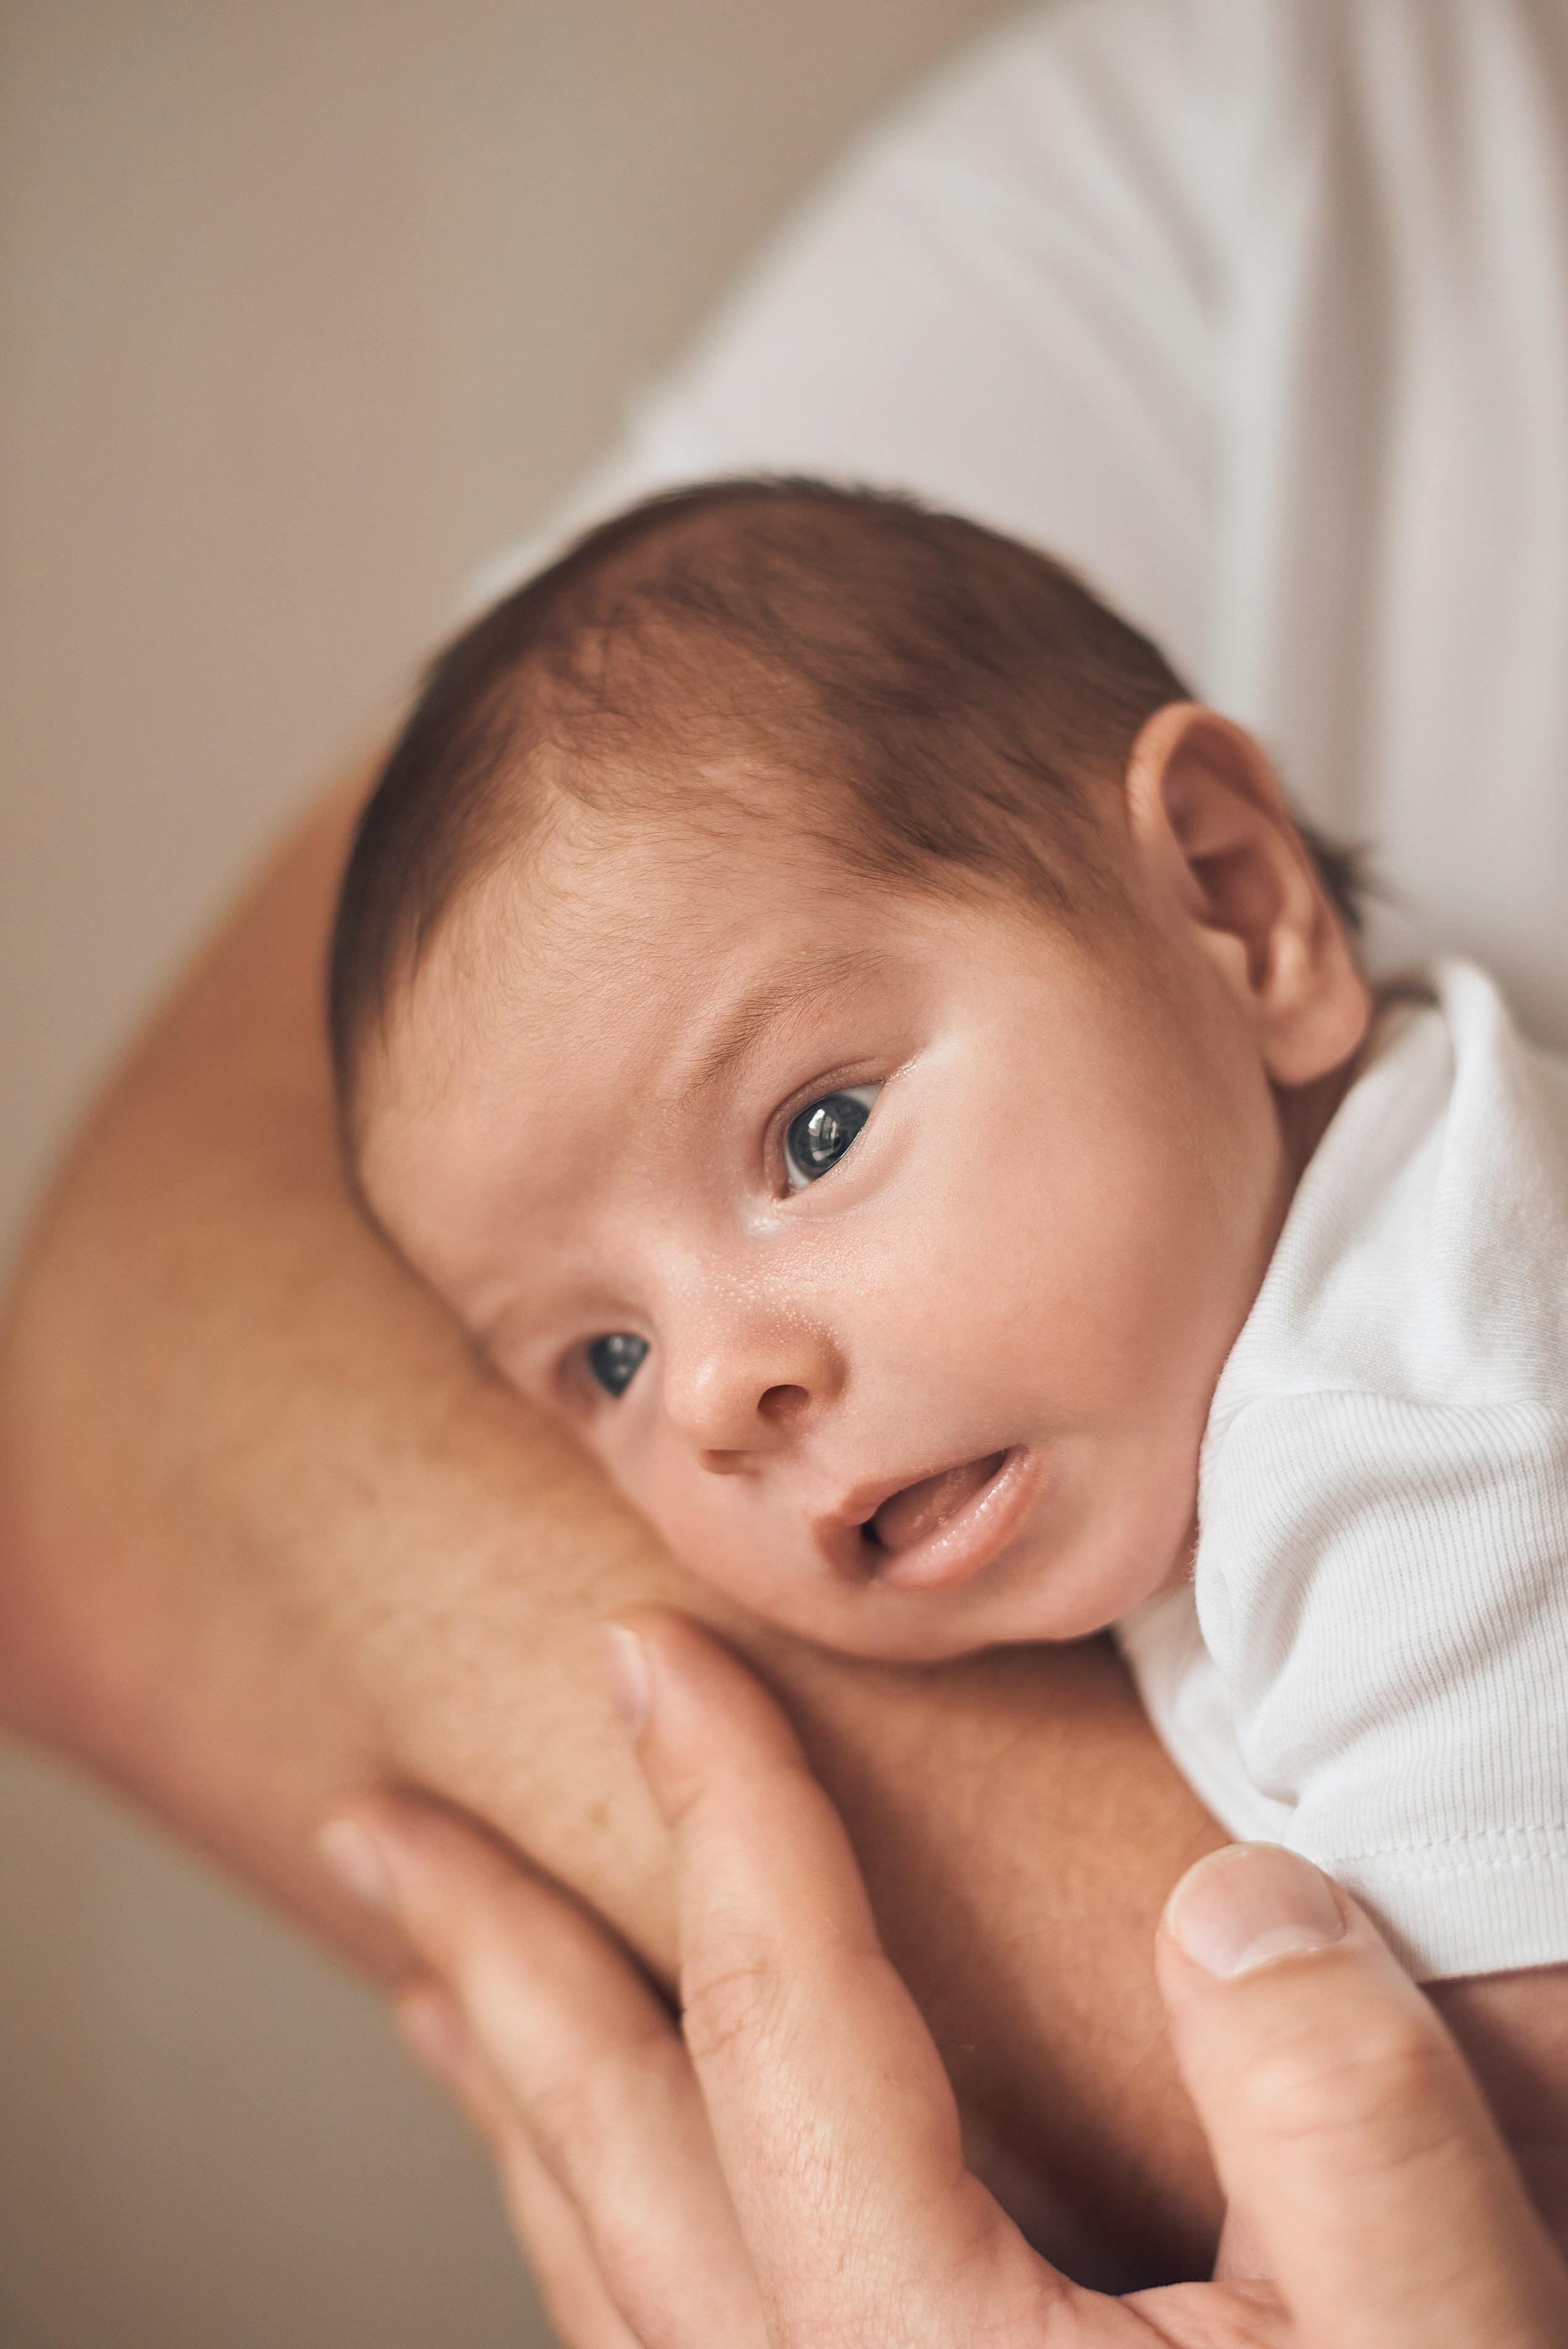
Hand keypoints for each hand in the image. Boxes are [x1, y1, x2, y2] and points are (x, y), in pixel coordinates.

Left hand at [319, 1612, 1567, 2346]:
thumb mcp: (1441, 2334)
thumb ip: (1343, 2119)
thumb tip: (1236, 1905)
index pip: (782, 2020)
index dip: (717, 1806)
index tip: (648, 1656)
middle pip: (605, 2149)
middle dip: (492, 1958)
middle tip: (379, 1831)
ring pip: (598, 2266)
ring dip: (512, 2097)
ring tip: (437, 1985)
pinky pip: (652, 2341)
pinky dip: (587, 2226)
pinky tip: (592, 2189)